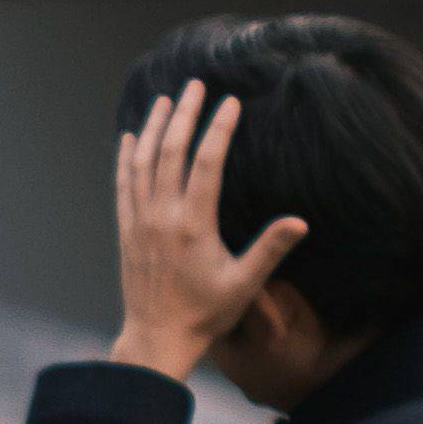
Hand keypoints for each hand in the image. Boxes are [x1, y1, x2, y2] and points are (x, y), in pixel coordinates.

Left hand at [112, 80, 302, 383]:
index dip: (218, 129)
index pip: (206, 163)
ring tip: (163, 100)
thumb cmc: (205, 314)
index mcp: (193, 225)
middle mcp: (162, 216)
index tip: (229, 102)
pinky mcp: (126, 231)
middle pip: (170, 151)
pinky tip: (130, 137)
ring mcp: (139, 222)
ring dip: (153, 127)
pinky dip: (126, 158)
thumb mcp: (244, 285)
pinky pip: (123, 185)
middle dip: (183, 114)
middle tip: (194, 84)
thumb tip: (300, 221)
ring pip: (142, 162)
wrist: (157, 339)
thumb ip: (270, 249)